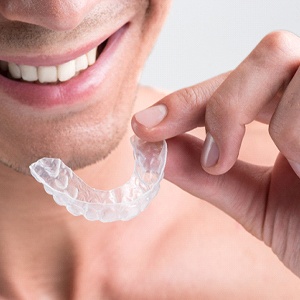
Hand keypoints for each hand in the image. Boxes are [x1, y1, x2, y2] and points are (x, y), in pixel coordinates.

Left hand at [132, 31, 299, 276]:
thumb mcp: (256, 203)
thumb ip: (206, 176)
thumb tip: (154, 150)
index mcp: (291, 107)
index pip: (231, 83)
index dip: (185, 101)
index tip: (145, 127)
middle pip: (268, 53)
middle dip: (224, 105)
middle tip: (216, 159)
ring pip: (290, 68)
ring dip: (277, 126)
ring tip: (296, 171)